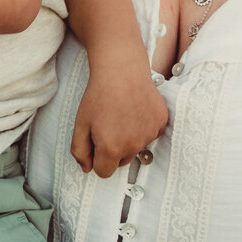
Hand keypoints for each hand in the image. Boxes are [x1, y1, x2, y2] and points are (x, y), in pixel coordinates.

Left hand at [70, 62, 169, 177]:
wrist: (121, 69)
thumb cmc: (98, 95)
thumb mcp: (80, 123)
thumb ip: (80, 151)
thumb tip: (87, 169)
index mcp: (111, 148)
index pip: (104, 172)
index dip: (96, 157)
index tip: (95, 141)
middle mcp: (133, 145)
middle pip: (121, 161)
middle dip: (113, 149)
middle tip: (108, 124)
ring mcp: (150, 134)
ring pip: (136, 147)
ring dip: (129, 138)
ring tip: (122, 114)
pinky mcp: (161, 122)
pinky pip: (150, 134)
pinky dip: (143, 127)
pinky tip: (135, 109)